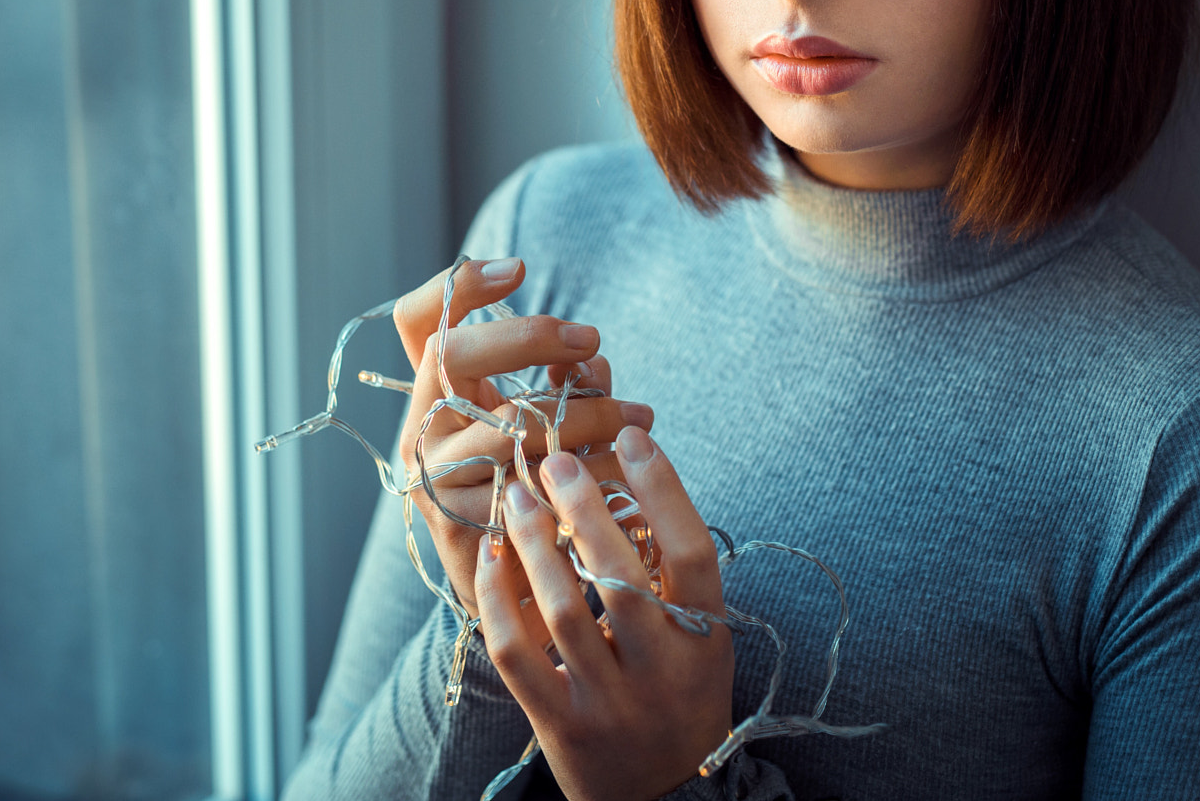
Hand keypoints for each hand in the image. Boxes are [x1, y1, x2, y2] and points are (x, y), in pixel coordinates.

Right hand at [392, 257, 652, 612]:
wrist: (521, 596)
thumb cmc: (541, 490)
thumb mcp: (545, 423)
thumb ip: (561, 380)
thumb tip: (593, 359)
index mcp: (431, 397)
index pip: (418, 320)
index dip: (461, 285)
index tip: (520, 267)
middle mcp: (418, 433)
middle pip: (453, 354)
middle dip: (529, 335)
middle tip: (592, 340)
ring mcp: (432, 481)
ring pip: (505, 421)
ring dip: (586, 413)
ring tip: (641, 418)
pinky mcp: (461, 528)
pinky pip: (532, 483)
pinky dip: (591, 474)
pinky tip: (630, 475)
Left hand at [475, 427, 732, 800]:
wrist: (660, 795)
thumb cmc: (678, 691)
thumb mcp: (700, 635)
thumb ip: (673, 569)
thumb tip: (632, 468)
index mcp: (707, 640)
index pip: (692, 552)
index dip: (663, 489)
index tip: (633, 435)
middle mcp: (662, 671)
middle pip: (622, 575)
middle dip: (583, 506)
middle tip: (554, 457)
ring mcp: (610, 701)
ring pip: (565, 607)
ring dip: (534, 541)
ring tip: (515, 493)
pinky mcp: (559, 724)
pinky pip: (517, 652)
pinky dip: (499, 598)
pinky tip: (492, 555)